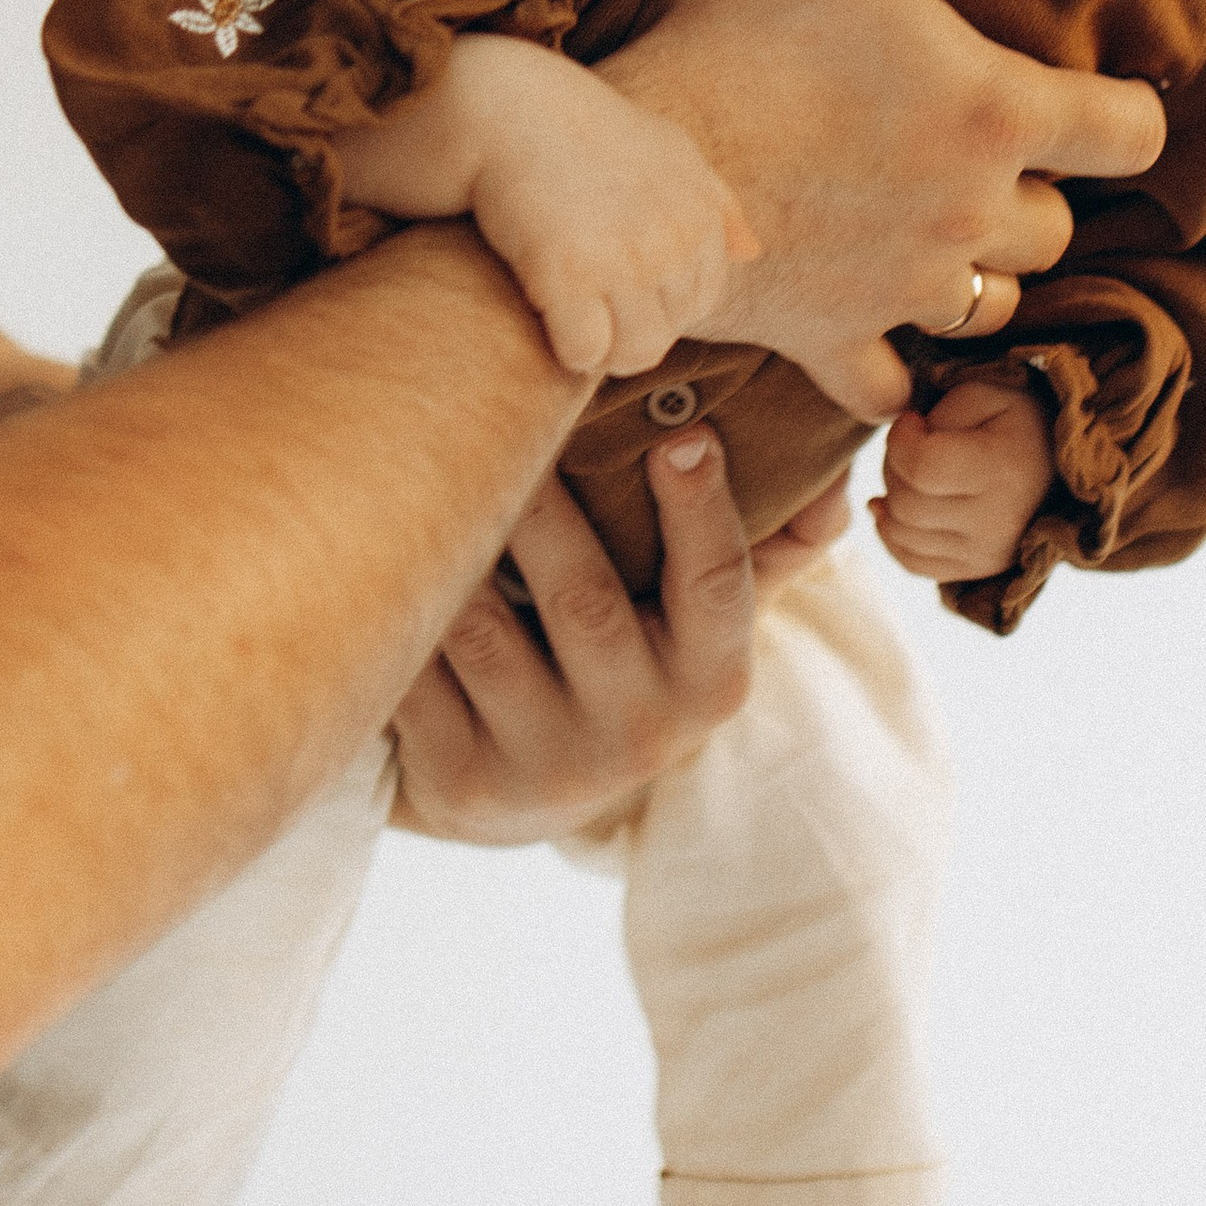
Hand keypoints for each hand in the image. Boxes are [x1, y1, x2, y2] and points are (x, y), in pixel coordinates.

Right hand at [335, 34, 754, 375]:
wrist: (504, 104)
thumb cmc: (579, 126)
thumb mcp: (665, 147)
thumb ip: (714, 200)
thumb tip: (752, 252)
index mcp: (700, 214)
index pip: (700, 302)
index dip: (657, 304)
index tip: (616, 282)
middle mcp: (672, 239)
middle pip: (667, 334)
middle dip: (626, 332)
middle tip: (584, 305)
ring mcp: (624, 258)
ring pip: (632, 354)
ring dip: (597, 350)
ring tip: (567, 318)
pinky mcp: (568, 273)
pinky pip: (585, 352)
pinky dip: (565, 348)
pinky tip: (544, 315)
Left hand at [387, 436, 845, 845]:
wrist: (531, 797)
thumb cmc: (632, 665)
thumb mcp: (707, 627)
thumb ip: (774, 549)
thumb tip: (836, 477)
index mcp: (711, 684)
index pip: (718, 586)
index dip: (702, 509)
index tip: (682, 433)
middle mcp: (637, 734)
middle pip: (583, 596)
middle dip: (543, 502)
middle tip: (503, 409)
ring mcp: (544, 764)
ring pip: (481, 628)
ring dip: (449, 543)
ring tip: (421, 457)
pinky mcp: (458, 780)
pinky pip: (414, 669)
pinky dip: (396, 602)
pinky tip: (369, 541)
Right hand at [607, 0, 1168, 418]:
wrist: (632, 161)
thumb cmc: (744, 33)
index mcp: (997, 114)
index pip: (1133, 134)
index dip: (1128, 114)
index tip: (1097, 104)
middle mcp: (972, 215)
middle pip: (1058, 228)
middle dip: (1034, 193)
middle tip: (975, 155)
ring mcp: (906, 291)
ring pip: (993, 306)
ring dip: (979, 273)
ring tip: (932, 230)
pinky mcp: (836, 342)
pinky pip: (896, 388)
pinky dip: (897, 370)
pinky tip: (876, 329)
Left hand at [872, 378, 1055, 583]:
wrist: (1059, 465)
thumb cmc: (1015, 421)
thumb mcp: (985, 393)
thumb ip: (940, 413)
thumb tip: (903, 450)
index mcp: (1004, 469)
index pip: (921, 468)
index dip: (900, 440)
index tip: (912, 421)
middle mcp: (998, 522)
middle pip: (907, 503)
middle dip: (893, 466)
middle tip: (912, 445)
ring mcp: (988, 553)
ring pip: (902, 534)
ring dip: (893, 498)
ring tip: (913, 472)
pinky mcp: (978, 569)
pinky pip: (912, 561)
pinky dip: (893, 534)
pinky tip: (890, 507)